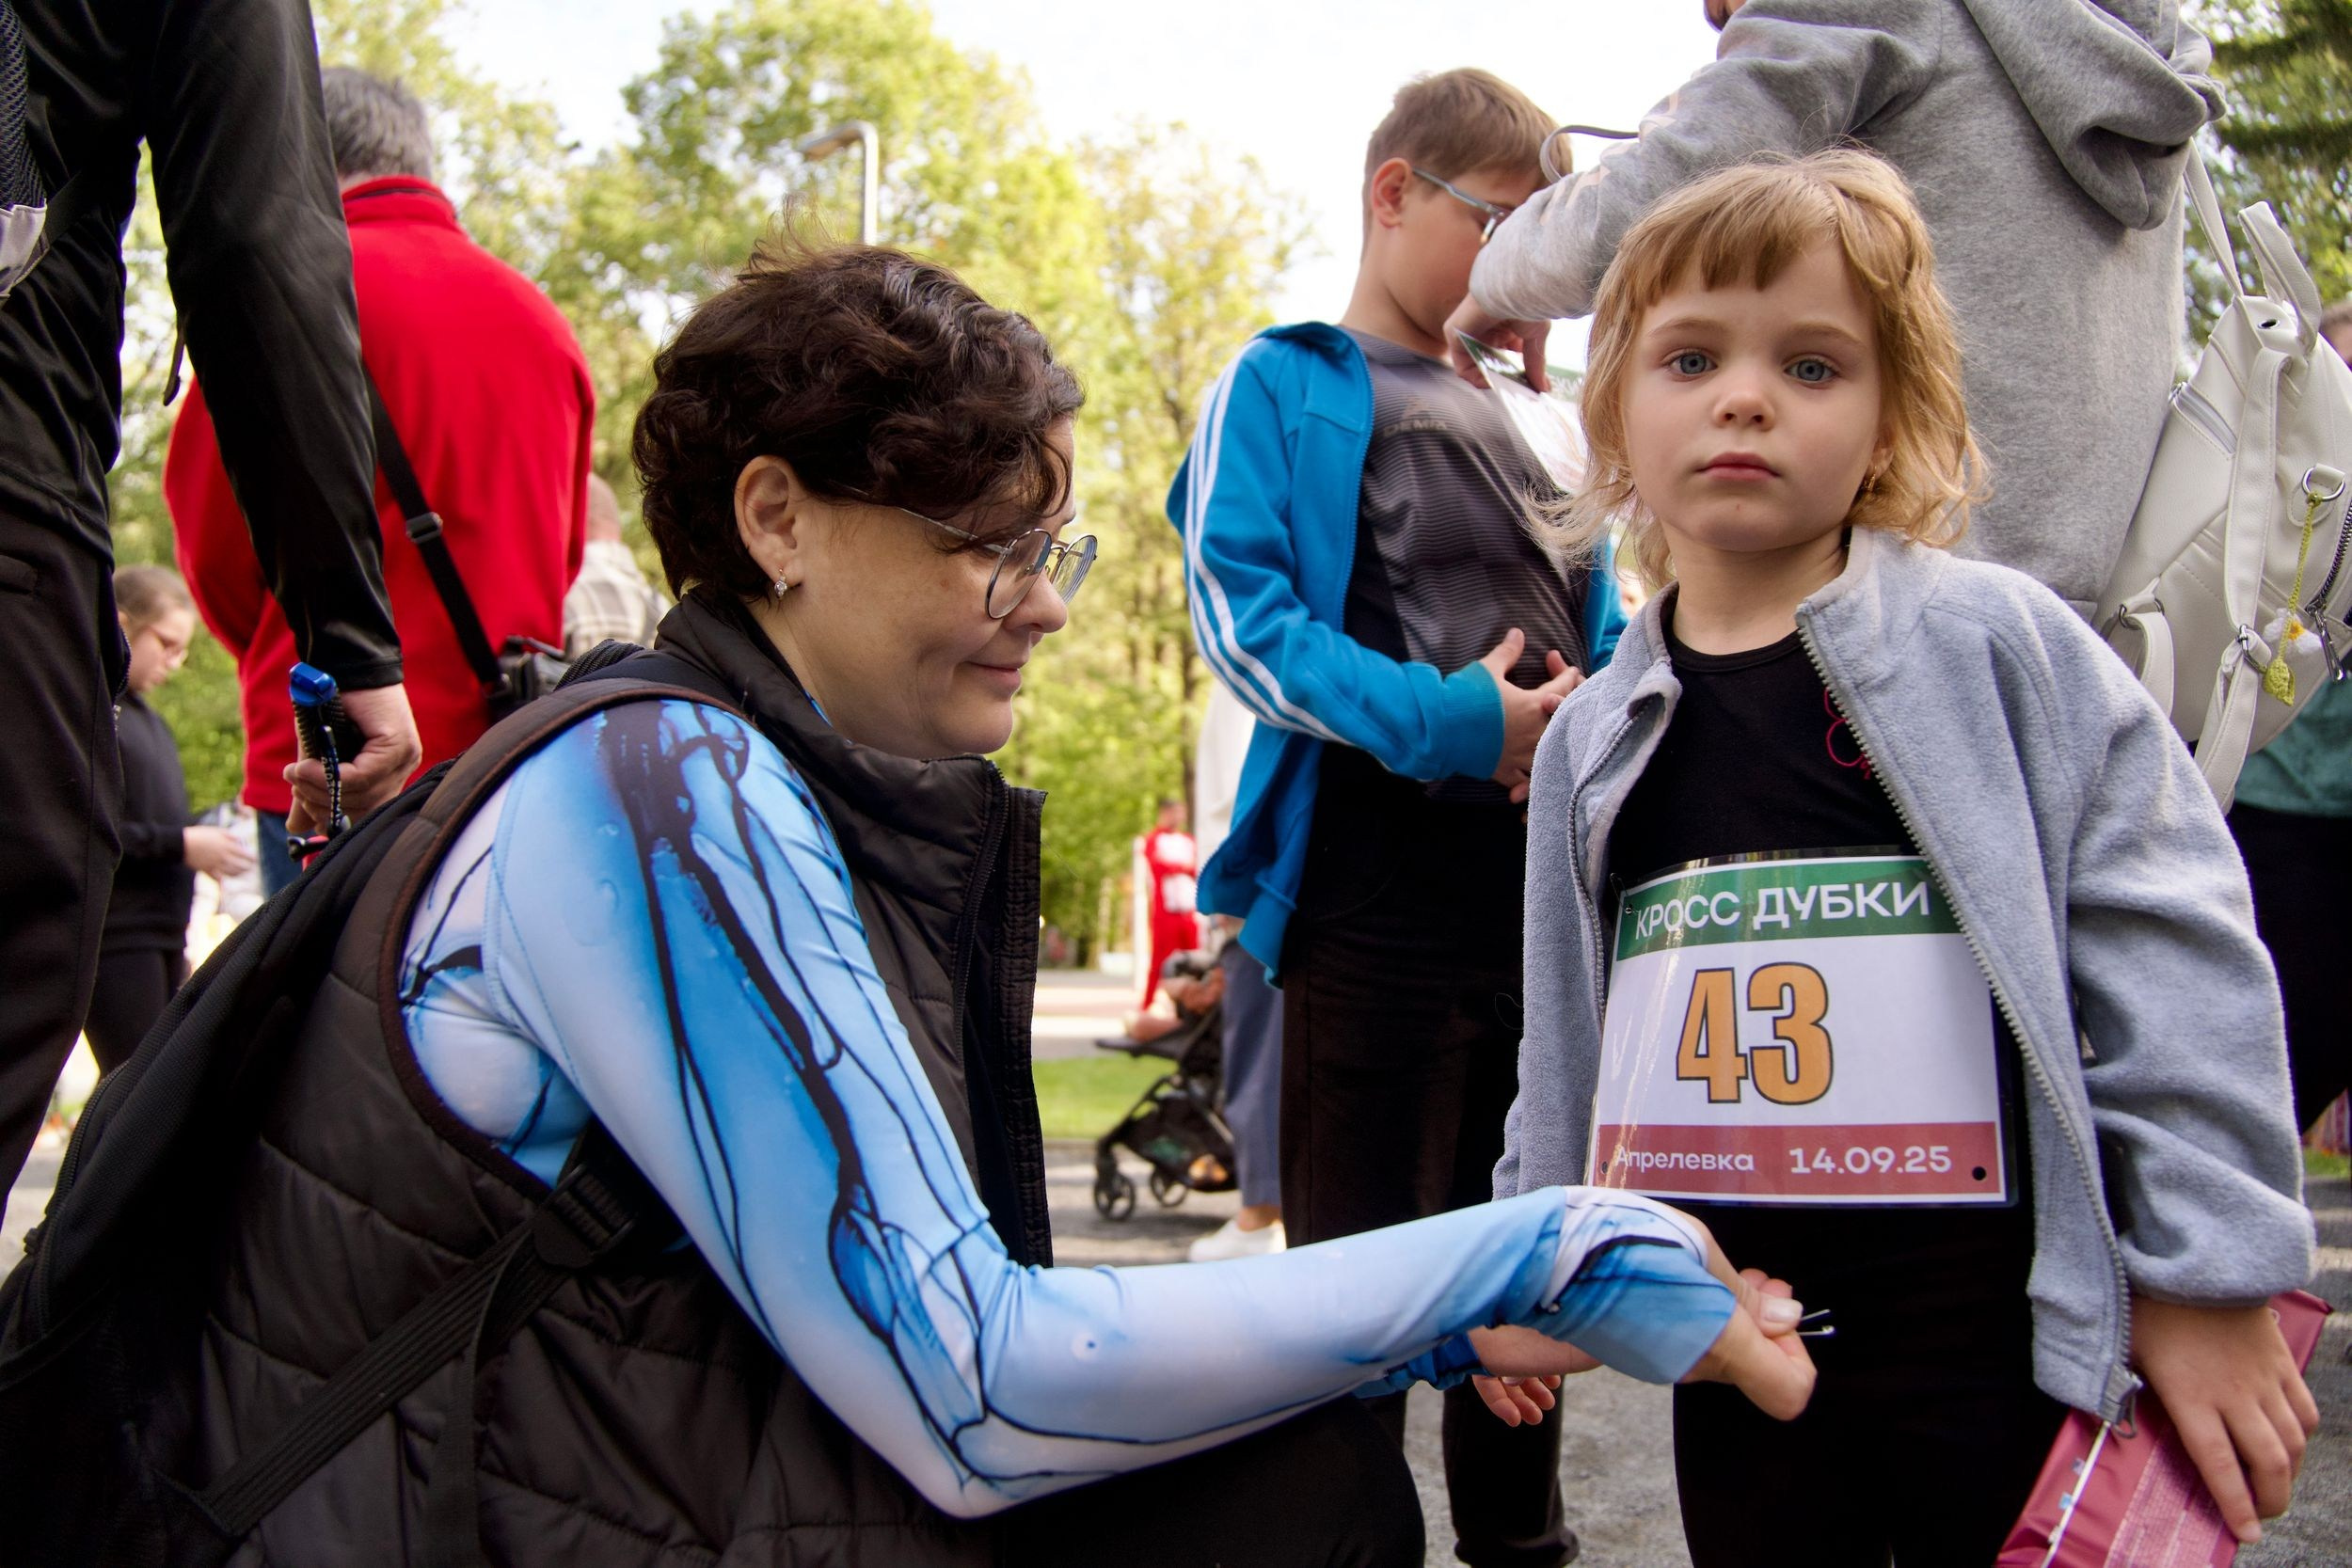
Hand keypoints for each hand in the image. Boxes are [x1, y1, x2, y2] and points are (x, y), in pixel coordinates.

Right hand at [181, 824, 255, 878]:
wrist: (182, 843)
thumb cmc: (199, 834)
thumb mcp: (216, 830)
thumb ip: (229, 835)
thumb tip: (239, 839)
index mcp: (227, 846)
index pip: (245, 855)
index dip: (252, 858)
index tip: (255, 859)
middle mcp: (224, 857)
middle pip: (240, 866)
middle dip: (247, 867)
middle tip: (250, 867)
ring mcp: (216, 865)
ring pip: (231, 873)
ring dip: (238, 874)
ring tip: (241, 873)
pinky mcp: (207, 870)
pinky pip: (217, 879)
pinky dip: (222, 881)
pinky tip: (225, 882)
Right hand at [284, 680, 420, 834]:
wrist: (338, 666)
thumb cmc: (328, 709)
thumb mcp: (316, 756)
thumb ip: (312, 790)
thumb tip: (296, 828)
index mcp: (387, 774)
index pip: (365, 813)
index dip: (332, 818)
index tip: (305, 812)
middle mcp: (401, 768)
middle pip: (364, 809)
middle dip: (322, 805)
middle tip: (295, 788)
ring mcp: (404, 757)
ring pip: (362, 795)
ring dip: (320, 790)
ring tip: (295, 774)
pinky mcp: (398, 745)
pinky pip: (363, 776)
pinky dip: (329, 777)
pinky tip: (306, 767)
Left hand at [1444, 298, 1553, 392]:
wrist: (1514, 289)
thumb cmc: (1527, 304)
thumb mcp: (1535, 338)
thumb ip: (1535, 364)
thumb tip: (1544, 389)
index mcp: (1503, 327)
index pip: (1505, 356)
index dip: (1515, 373)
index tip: (1527, 386)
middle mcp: (1484, 330)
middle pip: (1490, 363)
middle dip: (1504, 379)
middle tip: (1518, 390)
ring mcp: (1469, 332)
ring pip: (1476, 366)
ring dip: (1491, 380)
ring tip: (1506, 385)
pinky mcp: (1455, 335)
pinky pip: (1462, 366)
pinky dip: (1476, 377)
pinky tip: (1491, 380)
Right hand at [1468, 1244, 1814, 1427]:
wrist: (1538, 1258)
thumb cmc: (1615, 1243)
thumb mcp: (1693, 1247)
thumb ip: (1741, 1294)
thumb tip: (1786, 1318)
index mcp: (1716, 1344)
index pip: (1790, 1391)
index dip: (1798, 1354)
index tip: (1779, 1311)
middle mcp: (1691, 1366)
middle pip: (1755, 1366)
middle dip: (1765, 1322)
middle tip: (1758, 1277)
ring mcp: (1659, 1363)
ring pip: (1720, 1352)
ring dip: (1730, 1313)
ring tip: (1717, 1266)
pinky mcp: (1636, 1353)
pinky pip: (1685, 1344)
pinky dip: (1697, 1315)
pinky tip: (1682, 1275)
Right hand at [1480, 632, 1584, 803]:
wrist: (1439, 728)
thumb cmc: (1464, 696)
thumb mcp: (1487, 669)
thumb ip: (1508, 652)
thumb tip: (1518, 632)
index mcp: (1532, 706)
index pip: (1562, 689)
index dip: (1568, 676)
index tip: (1570, 670)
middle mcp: (1532, 733)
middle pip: (1563, 724)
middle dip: (1568, 711)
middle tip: (1566, 703)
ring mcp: (1519, 755)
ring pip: (1548, 755)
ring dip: (1554, 746)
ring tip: (1555, 742)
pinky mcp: (1503, 771)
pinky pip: (1524, 779)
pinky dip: (1529, 777)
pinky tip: (1531, 776)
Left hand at [2131, 1295, 2319, 1543]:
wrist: (2191, 1258)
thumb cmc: (2148, 1303)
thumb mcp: (2125, 1350)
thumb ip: (2124, 1389)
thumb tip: (2111, 1420)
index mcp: (2191, 1397)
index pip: (2218, 1465)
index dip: (2235, 1504)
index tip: (2246, 1534)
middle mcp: (2233, 1394)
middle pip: (2266, 1463)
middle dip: (2270, 1499)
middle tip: (2262, 1514)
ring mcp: (2262, 1378)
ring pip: (2292, 1442)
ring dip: (2289, 1472)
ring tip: (2275, 1485)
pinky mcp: (2279, 1361)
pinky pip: (2304, 1409)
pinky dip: (2302, 1434)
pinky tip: (2291, 1443)